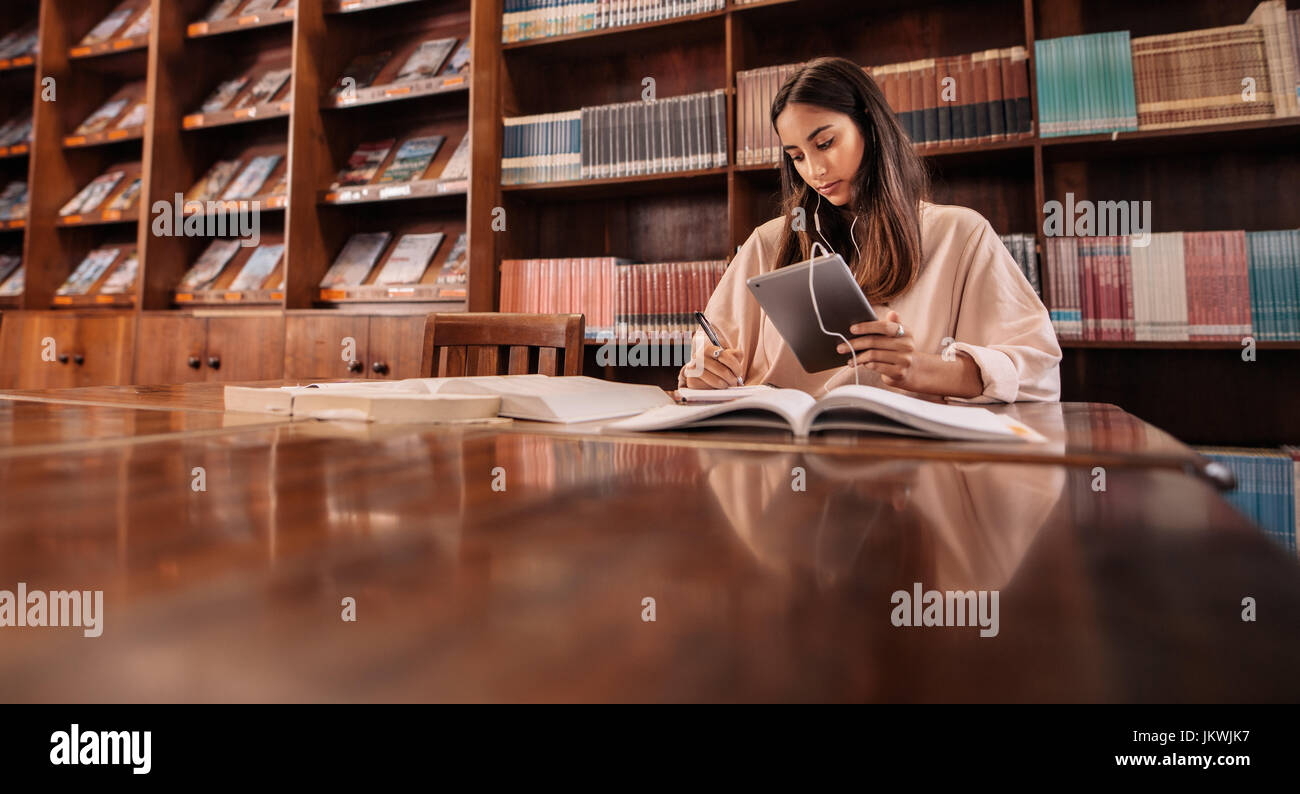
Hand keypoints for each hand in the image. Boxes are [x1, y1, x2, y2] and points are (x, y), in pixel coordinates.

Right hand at [684, 345, 744, 388]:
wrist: (701, 374)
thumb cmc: (718, 365)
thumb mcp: (727, 358)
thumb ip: (735, 354)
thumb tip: (739, 354)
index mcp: (708, 349)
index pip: (724, 356)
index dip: (734, 366)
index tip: (738, 373)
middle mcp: (699, 358)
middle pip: (723, 371)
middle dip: (732, 378)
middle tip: (735, 381)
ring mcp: (694, 370)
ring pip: (718, 382)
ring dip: (726, 385)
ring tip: (728, 384)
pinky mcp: (692, 381)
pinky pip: (710, 389)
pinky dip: (717, 390)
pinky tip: (718, 387)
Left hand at [836, 310, 982, 397]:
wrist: (912, 371)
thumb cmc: (898, 351)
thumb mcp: (897, 336)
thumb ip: (891, 325)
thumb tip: (892, 313)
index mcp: (905, 332)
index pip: (884, 326)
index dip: (867, 327)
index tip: (852, 329)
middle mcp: (906, 345)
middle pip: (875, 342)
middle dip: (855, 344)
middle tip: (841, 347)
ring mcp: (904, 359)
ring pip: (873, 356)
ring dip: (858, 357)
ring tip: (849, 359)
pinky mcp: (900, 372)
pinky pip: (877, 367)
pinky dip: (866, 365)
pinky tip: (861, 364)